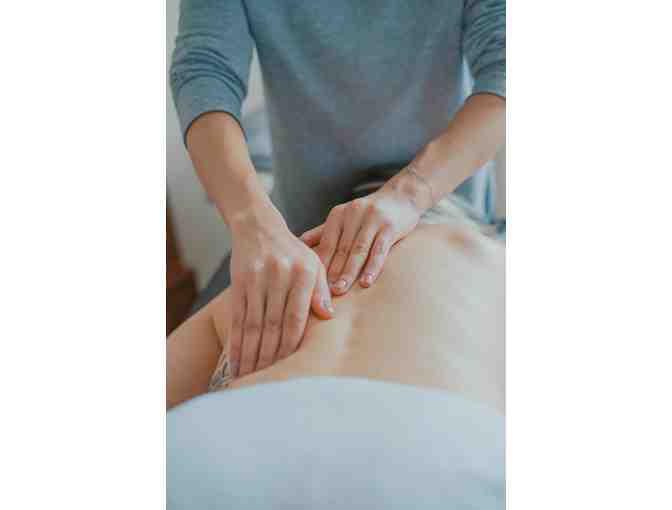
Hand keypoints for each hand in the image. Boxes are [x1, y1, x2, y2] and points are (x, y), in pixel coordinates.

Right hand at [228, 208, 333, 377]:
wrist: (258, 227)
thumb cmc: (293, 251)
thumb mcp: (314, 263)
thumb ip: (321, 290)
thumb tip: (329, 316)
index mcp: (304, 273)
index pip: (296, 318)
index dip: (291, 346)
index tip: (289, 369)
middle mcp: (280, 276)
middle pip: (273, 325)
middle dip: (269, 357)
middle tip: (267, 382)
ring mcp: (257, 279)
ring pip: (253, 325)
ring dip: (251, 355)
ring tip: (249, 379)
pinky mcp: (238, 283)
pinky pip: (237, 318)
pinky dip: (236, 343)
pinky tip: (236, 361)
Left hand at [300, 171, 431, 294]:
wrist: (401, 197)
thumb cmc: (369, 213)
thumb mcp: (344, 218)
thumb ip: (322, 232)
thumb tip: (298, 245)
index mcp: (338, 215)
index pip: (326, 243)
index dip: (319, 265)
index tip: (311, 285)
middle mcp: (353, 214)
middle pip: (340, 249)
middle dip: (331, 272)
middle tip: (322, 294)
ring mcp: (372, 220)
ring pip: (358, 250)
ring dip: (348, 272)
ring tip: (340, 290)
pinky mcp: (390, 226)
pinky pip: (380, 250)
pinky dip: (372, 267)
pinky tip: (366, 282)